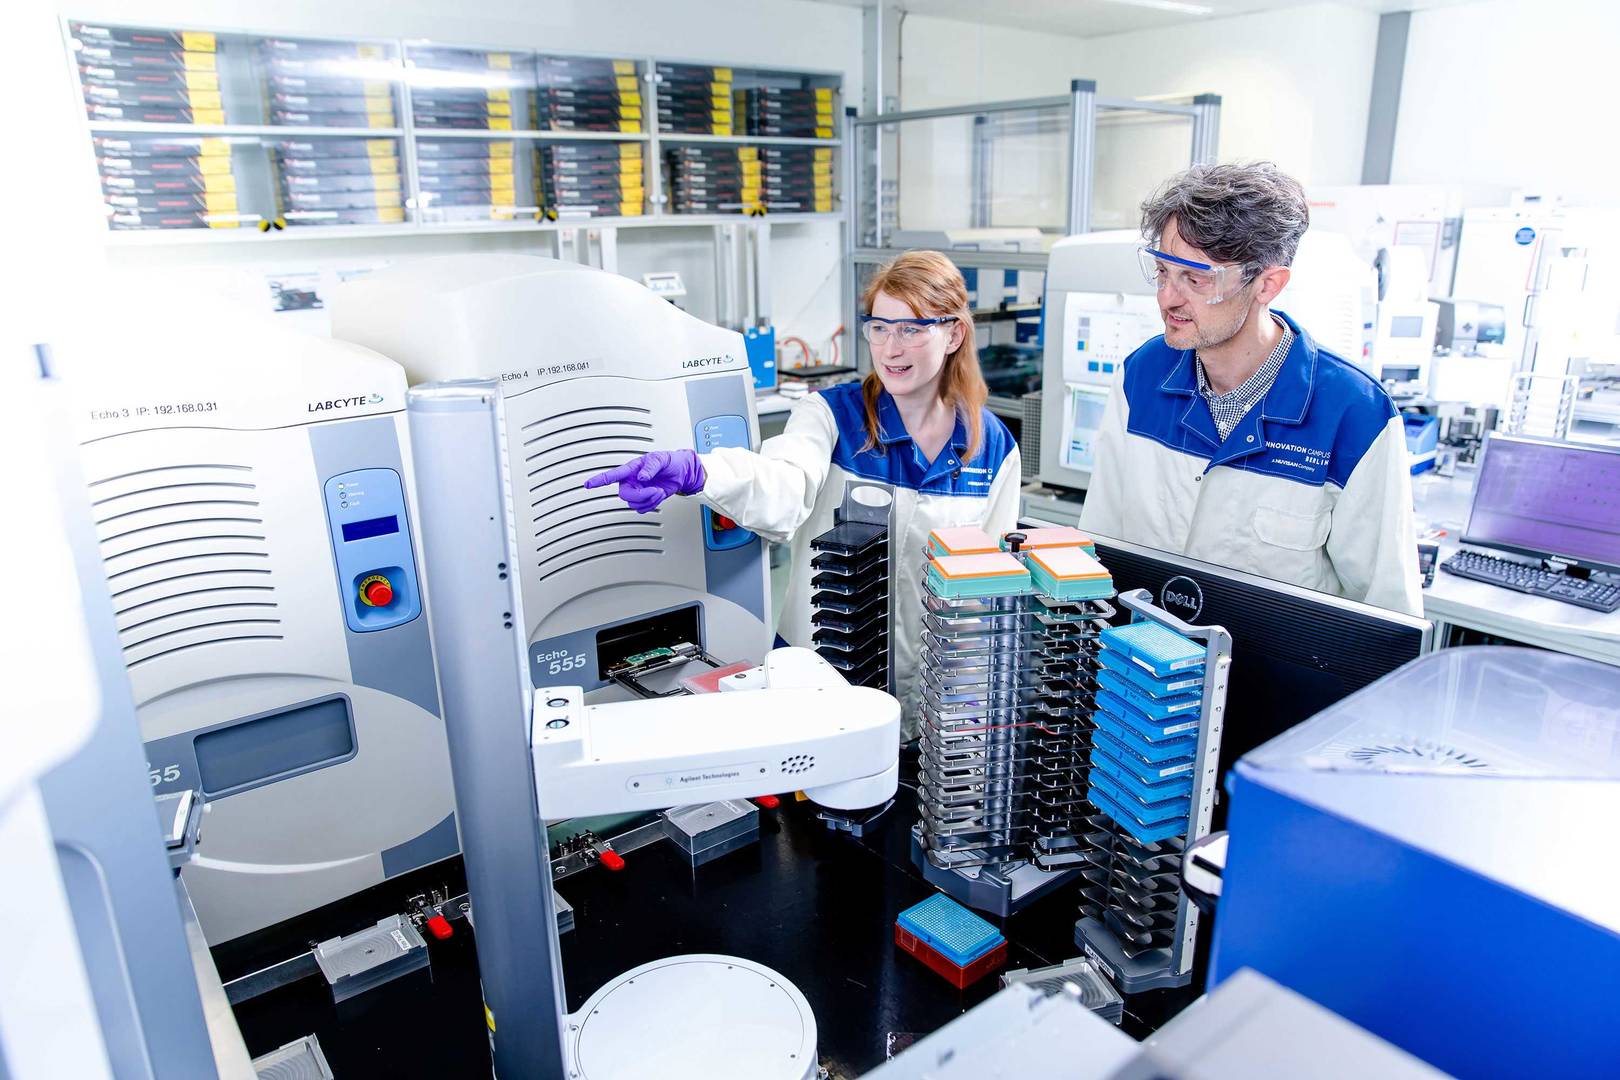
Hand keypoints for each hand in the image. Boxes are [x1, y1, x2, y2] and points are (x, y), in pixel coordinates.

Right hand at [583, 449, 706, 513]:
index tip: (587, 484)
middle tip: (654, 491)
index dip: (598, 480)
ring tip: (659, 491)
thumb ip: (650, 468)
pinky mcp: (645, 499)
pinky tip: (657, 496)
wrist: (682, 472)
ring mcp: (638, 491)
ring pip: (634, 504)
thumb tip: (642, 477)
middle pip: (625, 495)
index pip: (612, 475)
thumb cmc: (670, 462)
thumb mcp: (661, 460)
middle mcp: (632, 481)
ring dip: (649, 500)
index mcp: (632, 469)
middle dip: (641, 496)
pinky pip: (642, 509)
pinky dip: (652, 505)